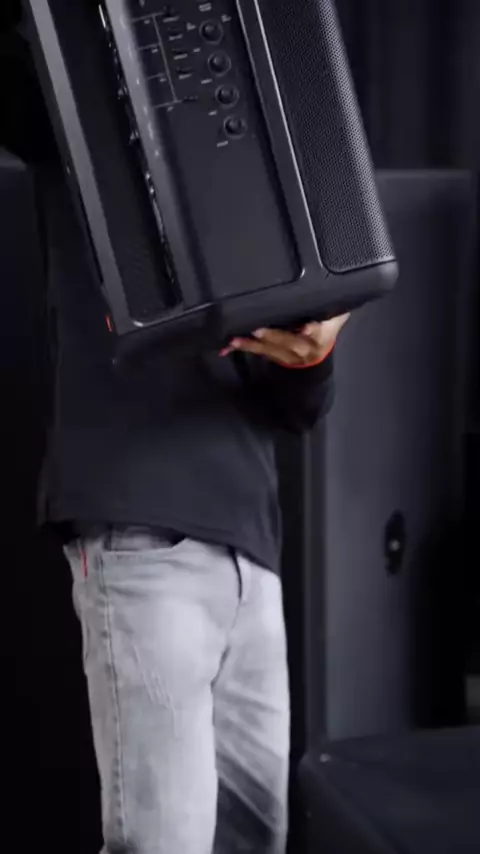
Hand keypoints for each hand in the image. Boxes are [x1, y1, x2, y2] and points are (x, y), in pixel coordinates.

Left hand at [221, 314, 349, 367]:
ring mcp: (289, 356)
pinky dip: (245, 348)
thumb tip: (331, 283)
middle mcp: (306, 348)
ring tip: (236, 339)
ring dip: (253, 345)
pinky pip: (260, 353)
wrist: (317, 355)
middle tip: (258, 329)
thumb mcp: (335, 316)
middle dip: (274, 337)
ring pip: (271, 351)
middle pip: (291, 344)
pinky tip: (231, 344)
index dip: (313, 330)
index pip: (320, 332)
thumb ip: (332, 303)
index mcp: (323, 336)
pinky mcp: (275, 357)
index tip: (306, 327)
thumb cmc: (325, 329)